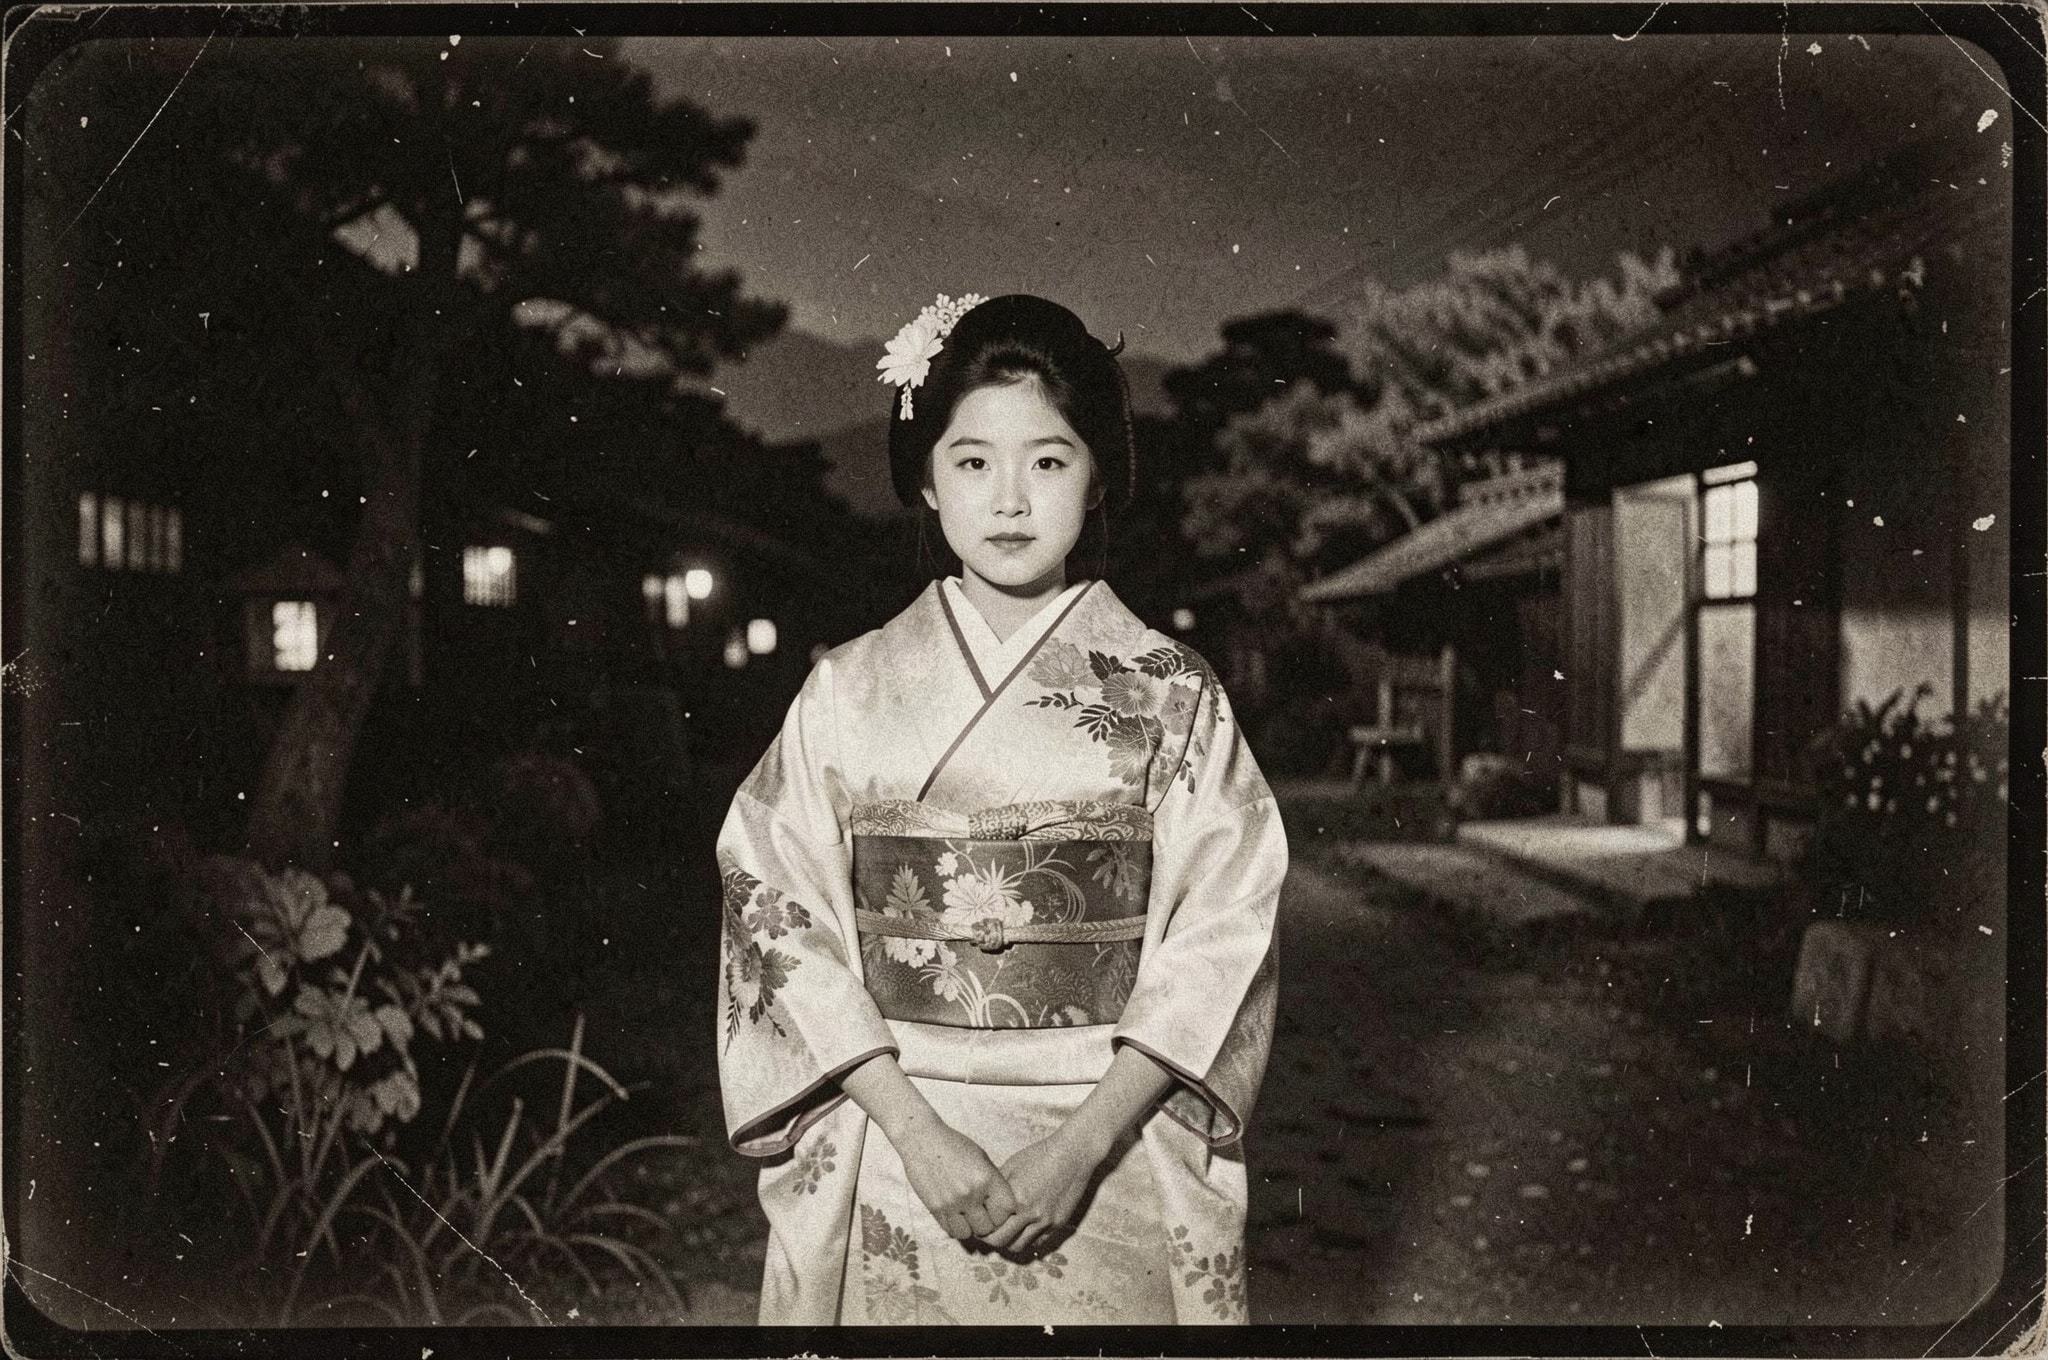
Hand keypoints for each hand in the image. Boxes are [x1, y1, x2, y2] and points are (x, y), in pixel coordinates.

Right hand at [901, 1121, 1018, 1240]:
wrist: (922, 1139)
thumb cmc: (954, 1145)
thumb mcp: (980, 1157)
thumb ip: (992, 1181)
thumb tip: (1001, 1204)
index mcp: (987, 1178)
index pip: (1007, 1210)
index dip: (1004, 1213)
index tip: (997, 1208)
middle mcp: (971, 1193)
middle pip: (987, 1228)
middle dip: (986, 1223)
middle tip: (981, 1215)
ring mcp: (952, 1202)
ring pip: (967, 1234)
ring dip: (968, 1228)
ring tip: (966, 1217)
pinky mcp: (935, 1208)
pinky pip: (950, 1230)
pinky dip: (954, 1226)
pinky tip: (953, 1214)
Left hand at [979, 1128, 1102, 1254]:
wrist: (1072, 1154)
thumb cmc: (1040, 1156)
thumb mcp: (1012, 1165)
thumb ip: (996, 1187)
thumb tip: (982, 1201)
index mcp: (1014, 1197)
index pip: (989, 1226)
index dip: (981, 1227)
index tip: (978, 1225)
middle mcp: (1029, 1212)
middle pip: (1001, 1241)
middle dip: (990, 1239)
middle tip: (987, 1234)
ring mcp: (1045, 1220)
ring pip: (1018, 1247)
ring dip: (1008, 1243)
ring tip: (1005, 1233)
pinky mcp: (1058, 1224)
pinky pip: (1038, 1243)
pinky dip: (1027, 1241)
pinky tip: (1023, 1230)